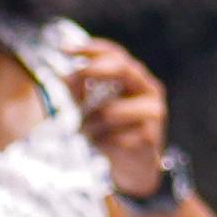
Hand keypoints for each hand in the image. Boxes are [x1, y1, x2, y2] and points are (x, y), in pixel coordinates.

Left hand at [55, 33, 171, 196]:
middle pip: (120, 69)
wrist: (136, 168)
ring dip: (88, 124)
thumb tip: (63, 76)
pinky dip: (98, 142)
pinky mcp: (149, 138)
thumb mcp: (95, 105)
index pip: (116, 54)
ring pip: (108, 111)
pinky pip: (111, 136)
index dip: (90, 48)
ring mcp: (153, 114)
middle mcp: (150, 91)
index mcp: (138, 79)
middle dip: (90, 72)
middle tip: (67, 81)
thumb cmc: (113, 131)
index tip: (64, 49)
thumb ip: (82, 89)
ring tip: (88, 133)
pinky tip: (102, 147)